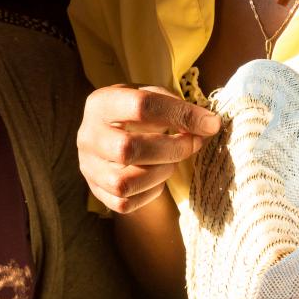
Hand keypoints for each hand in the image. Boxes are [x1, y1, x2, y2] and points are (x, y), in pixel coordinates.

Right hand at [77, 85, 221, 214]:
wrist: (110, 135)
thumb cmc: (137, 115)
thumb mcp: (150, 96)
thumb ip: (176, 106)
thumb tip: (207, 125)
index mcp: (100, 103)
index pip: (141, 106)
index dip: (181, 114)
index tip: (210, 123)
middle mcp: (88, 136)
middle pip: (128, 148)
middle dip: (172, 148)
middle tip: (194, 143)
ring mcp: (89, 167)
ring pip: (126, 182)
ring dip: (161, 172)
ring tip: (172, 161)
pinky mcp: (97, 191)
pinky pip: (126, 202)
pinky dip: (151, 192)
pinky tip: (158, 177)